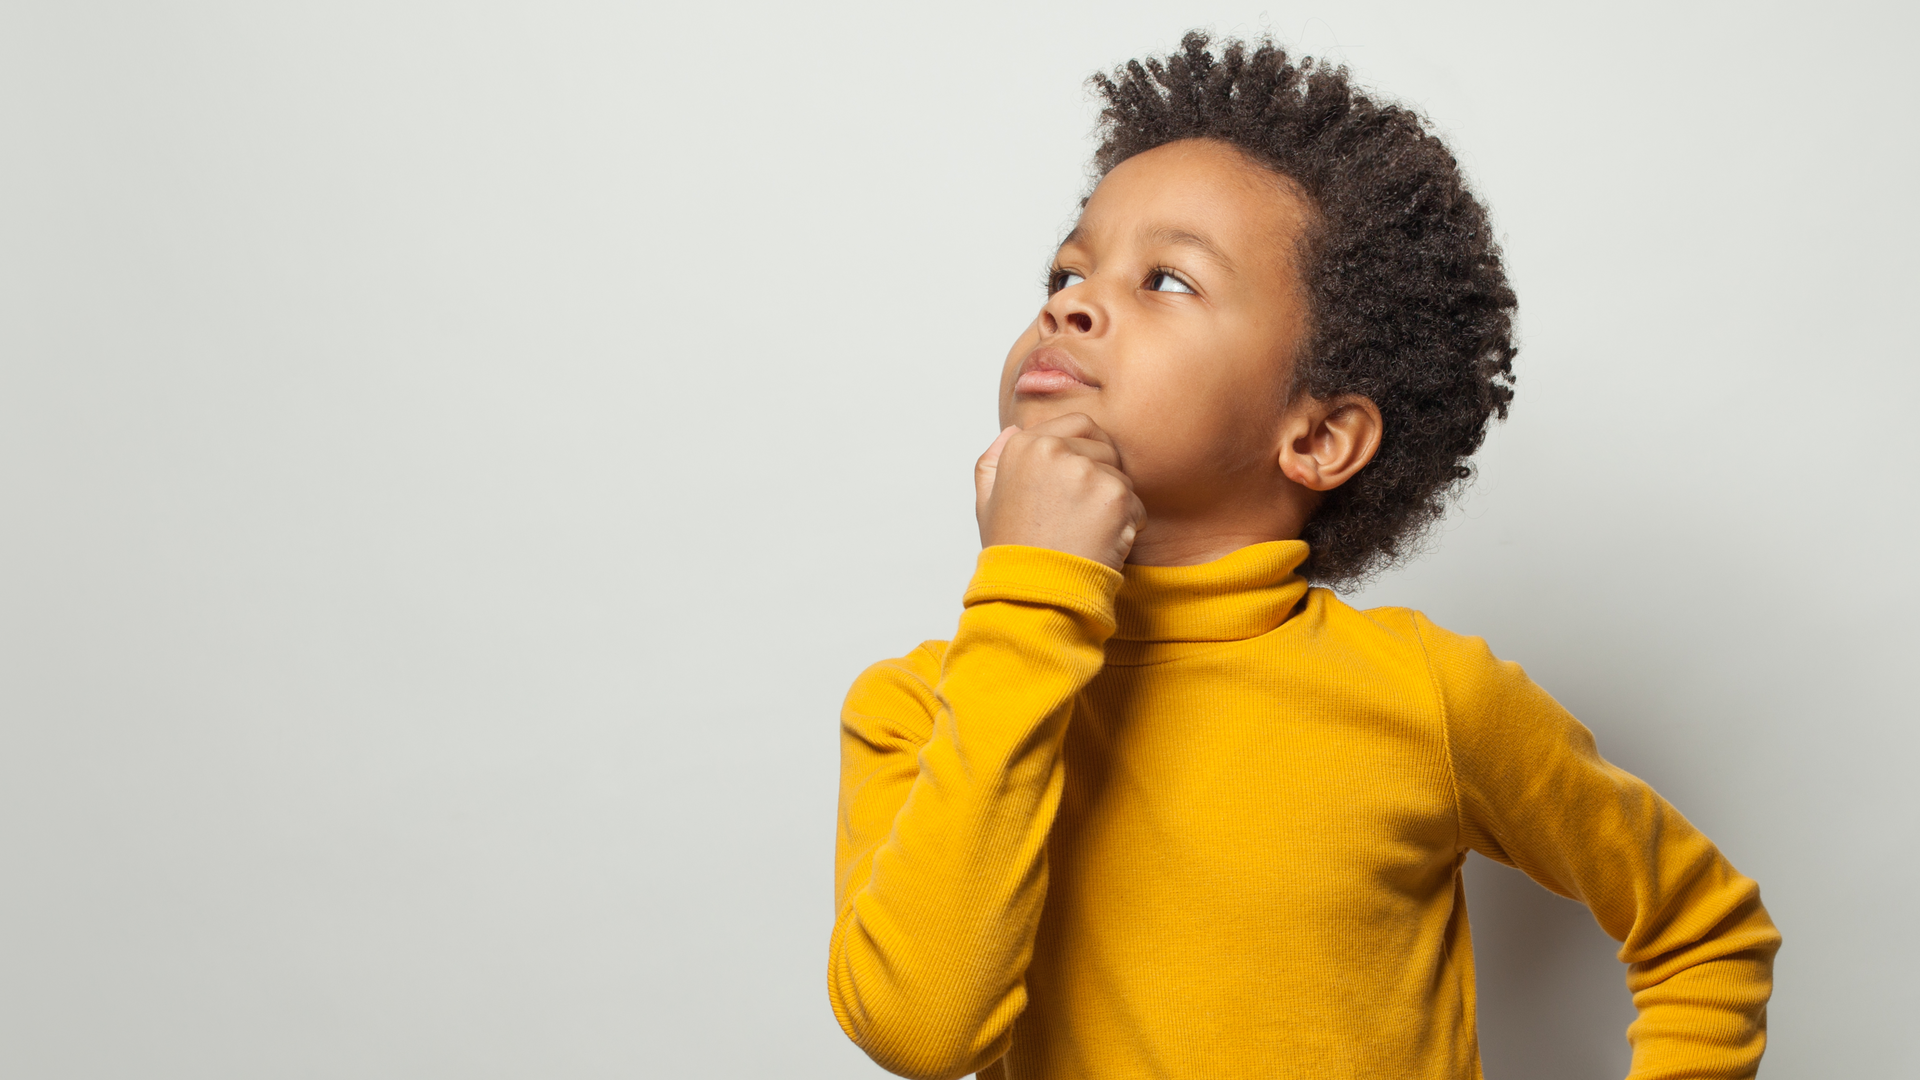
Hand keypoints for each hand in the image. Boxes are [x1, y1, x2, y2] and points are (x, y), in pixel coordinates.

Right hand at [974, 413, 1145, 570]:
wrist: (1034, 592)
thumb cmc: (1013, 552)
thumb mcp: (986, 503)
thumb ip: (993, 461)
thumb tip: (1013, 430)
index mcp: (1023, 446)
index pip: (1079, 424)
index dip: (1087, 451)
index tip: (1078, 484)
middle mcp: (1053, 449)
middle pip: (1105, 447)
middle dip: (1103, 475)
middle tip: (1083, 513)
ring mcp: (1086, 470)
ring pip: (1121, 475)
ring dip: (1114, 503)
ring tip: (1087, 532)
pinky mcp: (1114, 495)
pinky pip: (1135, 504)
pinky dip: (1127, 525)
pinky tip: (1100, 543)